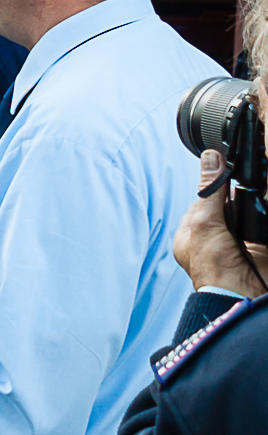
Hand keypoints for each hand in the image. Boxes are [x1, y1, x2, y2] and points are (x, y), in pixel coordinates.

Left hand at [174, 150, 267, 297]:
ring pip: (247, 212)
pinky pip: (261, 223)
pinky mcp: (259, 247)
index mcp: (192, 234)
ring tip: (251, 206)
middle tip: (244, 184)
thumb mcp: (205, 222)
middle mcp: (214, 239)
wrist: (241, 295)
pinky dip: (263, 215)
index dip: (215, 188)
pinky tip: (263, 209)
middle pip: (228, 206)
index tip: (226, 170)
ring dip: (252, 204)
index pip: (203, 201)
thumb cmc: (214, 268)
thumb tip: (210, 158)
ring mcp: (238, 243)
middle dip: (235, 197)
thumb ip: (210, 191)